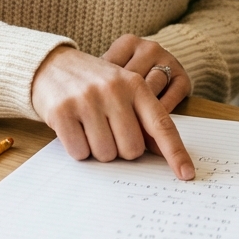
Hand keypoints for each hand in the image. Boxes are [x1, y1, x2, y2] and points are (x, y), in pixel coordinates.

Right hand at [30, 45, 194, 179]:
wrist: (51, 64)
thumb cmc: (94, 83)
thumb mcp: (123, 89)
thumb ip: (142, 117)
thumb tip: (162, 153)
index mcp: (135, 85)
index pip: (161, 125)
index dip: (175, 152)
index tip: (186, 174)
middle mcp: (114, 90)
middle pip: (132, 149)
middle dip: (121, 149)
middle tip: (107, 130)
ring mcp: (87, 100)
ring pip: (106, 154)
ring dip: (97, 149)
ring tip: (89, 126)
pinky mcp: (63, 111)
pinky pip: (79, 152)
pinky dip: (77, 148)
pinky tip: (73, 128)